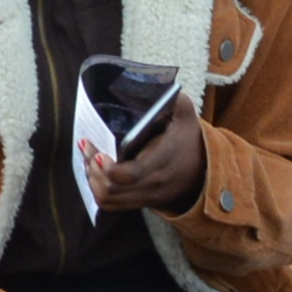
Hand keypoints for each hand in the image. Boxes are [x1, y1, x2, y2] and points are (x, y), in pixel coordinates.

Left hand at [90, 92, 209, 215]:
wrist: (204, 172)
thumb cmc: (189, 140)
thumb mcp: (186, 117)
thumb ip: (174, 100)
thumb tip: (156, 85)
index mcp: (163, 161)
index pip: (131, 174)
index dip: (108, 168)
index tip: (97, 151)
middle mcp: (153, 183)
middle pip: (112, 188)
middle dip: (93, 168)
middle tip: (87, 147)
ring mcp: (146, 196)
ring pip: (108, 199)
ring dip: (92, 180)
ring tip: (88, 159)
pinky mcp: (140, 203)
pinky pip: (111, 205)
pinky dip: (97, 191)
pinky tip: (94, 173)